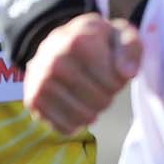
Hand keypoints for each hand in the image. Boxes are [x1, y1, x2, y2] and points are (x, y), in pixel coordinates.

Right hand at [21, 14, 141, 134]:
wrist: (57, 44)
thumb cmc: (96, 42)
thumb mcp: (119, 35)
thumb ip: (130, 49)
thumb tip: (127, 73)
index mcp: (79, 42)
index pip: (113, 84)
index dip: (118, 81)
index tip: (110, 69)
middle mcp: (55, 61)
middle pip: (100, 102)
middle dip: (106, 96)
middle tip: (98, 83)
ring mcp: (41, 82)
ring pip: (85, 118)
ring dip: (93, 110)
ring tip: (87, 93)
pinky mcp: (34, 100)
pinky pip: (66, 128)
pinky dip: (75, 122)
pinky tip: (74, 104)